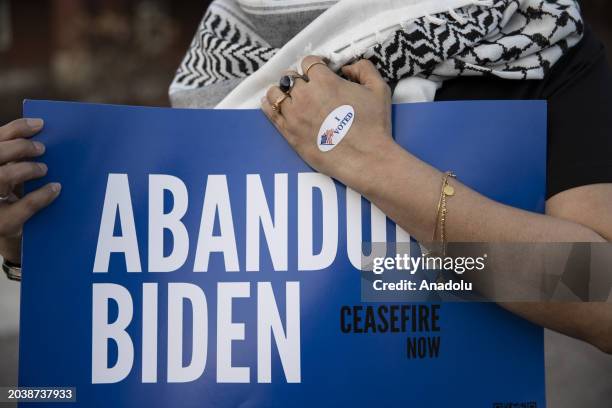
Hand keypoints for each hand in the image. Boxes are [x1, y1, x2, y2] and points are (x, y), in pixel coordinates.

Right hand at [0, 118, 60, 263]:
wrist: (5, 231)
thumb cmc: (7, 197)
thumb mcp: (8, 174)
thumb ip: (15, 157)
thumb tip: (42, 134)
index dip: (16, 128)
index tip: (40, 124)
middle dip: (20, 147)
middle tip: (42, 148)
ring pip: (2, 176)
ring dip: (27, 168)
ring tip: (43, 168)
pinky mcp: (2, 223)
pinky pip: (24, 205)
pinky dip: (42, 194)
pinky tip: (55, 188)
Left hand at [261, 57, 394, 189]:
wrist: (365, 159)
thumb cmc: (374, 126)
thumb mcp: (379, 89)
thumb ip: (364, 69)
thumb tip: (348, 67)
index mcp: (325, 81)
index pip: (308, 62)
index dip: (314, 66)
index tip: (318, 72)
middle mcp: (305, 95)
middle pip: (290, 77)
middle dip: (299, 79)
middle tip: (306, 87)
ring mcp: (294, 114)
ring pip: (275, 93)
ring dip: (282, 91)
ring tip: (290, 96)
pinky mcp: (288, 132)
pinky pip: (270, 112)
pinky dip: (270, 105)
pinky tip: (274, 104)